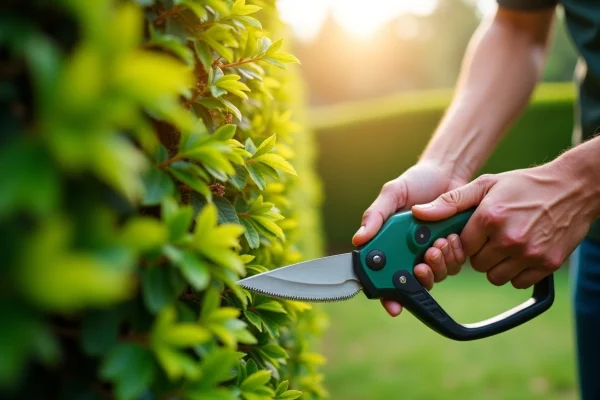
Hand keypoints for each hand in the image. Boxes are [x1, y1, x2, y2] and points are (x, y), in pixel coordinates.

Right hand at [352, 161, 466, 316]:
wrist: (448, 174)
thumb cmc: (415, 182)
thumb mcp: (392, 194)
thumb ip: (375, 216)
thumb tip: (358, 240)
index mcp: (389, 244)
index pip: (383, 276)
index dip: (386, 294)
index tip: (393, 304)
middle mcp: (408, 253)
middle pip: (410, 283)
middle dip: (418, 278)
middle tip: (421, 264)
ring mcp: (430, 253)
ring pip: (434, 277)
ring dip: (437, 265)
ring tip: (437, 244)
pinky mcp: (451, 251)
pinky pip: (452, 266)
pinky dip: (452, 256)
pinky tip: (450, 238)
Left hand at [412, 162, 597, 288]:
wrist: (574, 188)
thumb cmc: (525, 185)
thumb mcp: (486, 184)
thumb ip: (450, 201)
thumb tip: (419, 213)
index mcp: (489, 217)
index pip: (462, 246)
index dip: (466, 240)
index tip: (475, 232)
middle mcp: (508, 238)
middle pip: (477, 264)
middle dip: (480, 253)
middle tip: (493, 237)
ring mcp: (529, 253)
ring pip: (495, 276)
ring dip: (497, 265)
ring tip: (507, 244)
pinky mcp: (547, 264)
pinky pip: (517, 282)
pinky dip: (517, 272)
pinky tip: (522, 252)